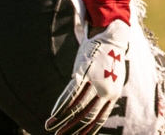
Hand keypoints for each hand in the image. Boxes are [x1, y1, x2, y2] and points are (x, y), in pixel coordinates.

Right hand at [46, 19, 130, 134]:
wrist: (110, 38)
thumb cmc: (109, 60)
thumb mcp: (111, 81)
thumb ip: (103, 96)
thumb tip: (90, 110)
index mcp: (113, 95)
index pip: (99, 120)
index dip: (87, 132)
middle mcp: (106, 91)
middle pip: (86, 117)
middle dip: (72, 129)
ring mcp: (95, 83)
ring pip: (76, 108)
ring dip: (62, 120)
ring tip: (51, 128)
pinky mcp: (84, 73)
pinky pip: (71, 95)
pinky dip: (61, 106)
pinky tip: (53, 115)